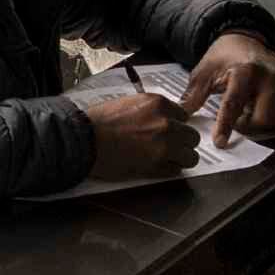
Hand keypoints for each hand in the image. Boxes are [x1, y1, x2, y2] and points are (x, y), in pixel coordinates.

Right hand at [80, 91, 198, 180]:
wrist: (82, 140)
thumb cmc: (97, 122)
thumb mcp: (127, 103)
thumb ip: (150, 110)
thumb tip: (162, 119)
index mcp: (158, 104)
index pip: (183, 115)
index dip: (176, 124)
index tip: (168, 130)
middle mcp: (166, 124)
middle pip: (191, 136)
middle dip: (182, 142)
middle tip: (170, 146)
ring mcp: (164, 146)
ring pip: (190, 156)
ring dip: (180, 158)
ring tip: (166, 159)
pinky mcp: (157, 166)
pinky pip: (175, 171)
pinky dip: (168, 170)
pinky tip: (156, 167)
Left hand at [181, 32, 274, 145]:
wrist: (246, 39)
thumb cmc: (224, 57)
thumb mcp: (204, 72)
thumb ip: (193, 94)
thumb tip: (182, 115)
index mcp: (246, 70)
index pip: (235, 104)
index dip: (227, 126)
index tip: (220, 142)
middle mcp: (271, 76)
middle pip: (264, 119)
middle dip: (248, 127)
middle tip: (237, 120)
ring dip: (261, 124)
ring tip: (249, 110)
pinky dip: (274, 119)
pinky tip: (262, 108)